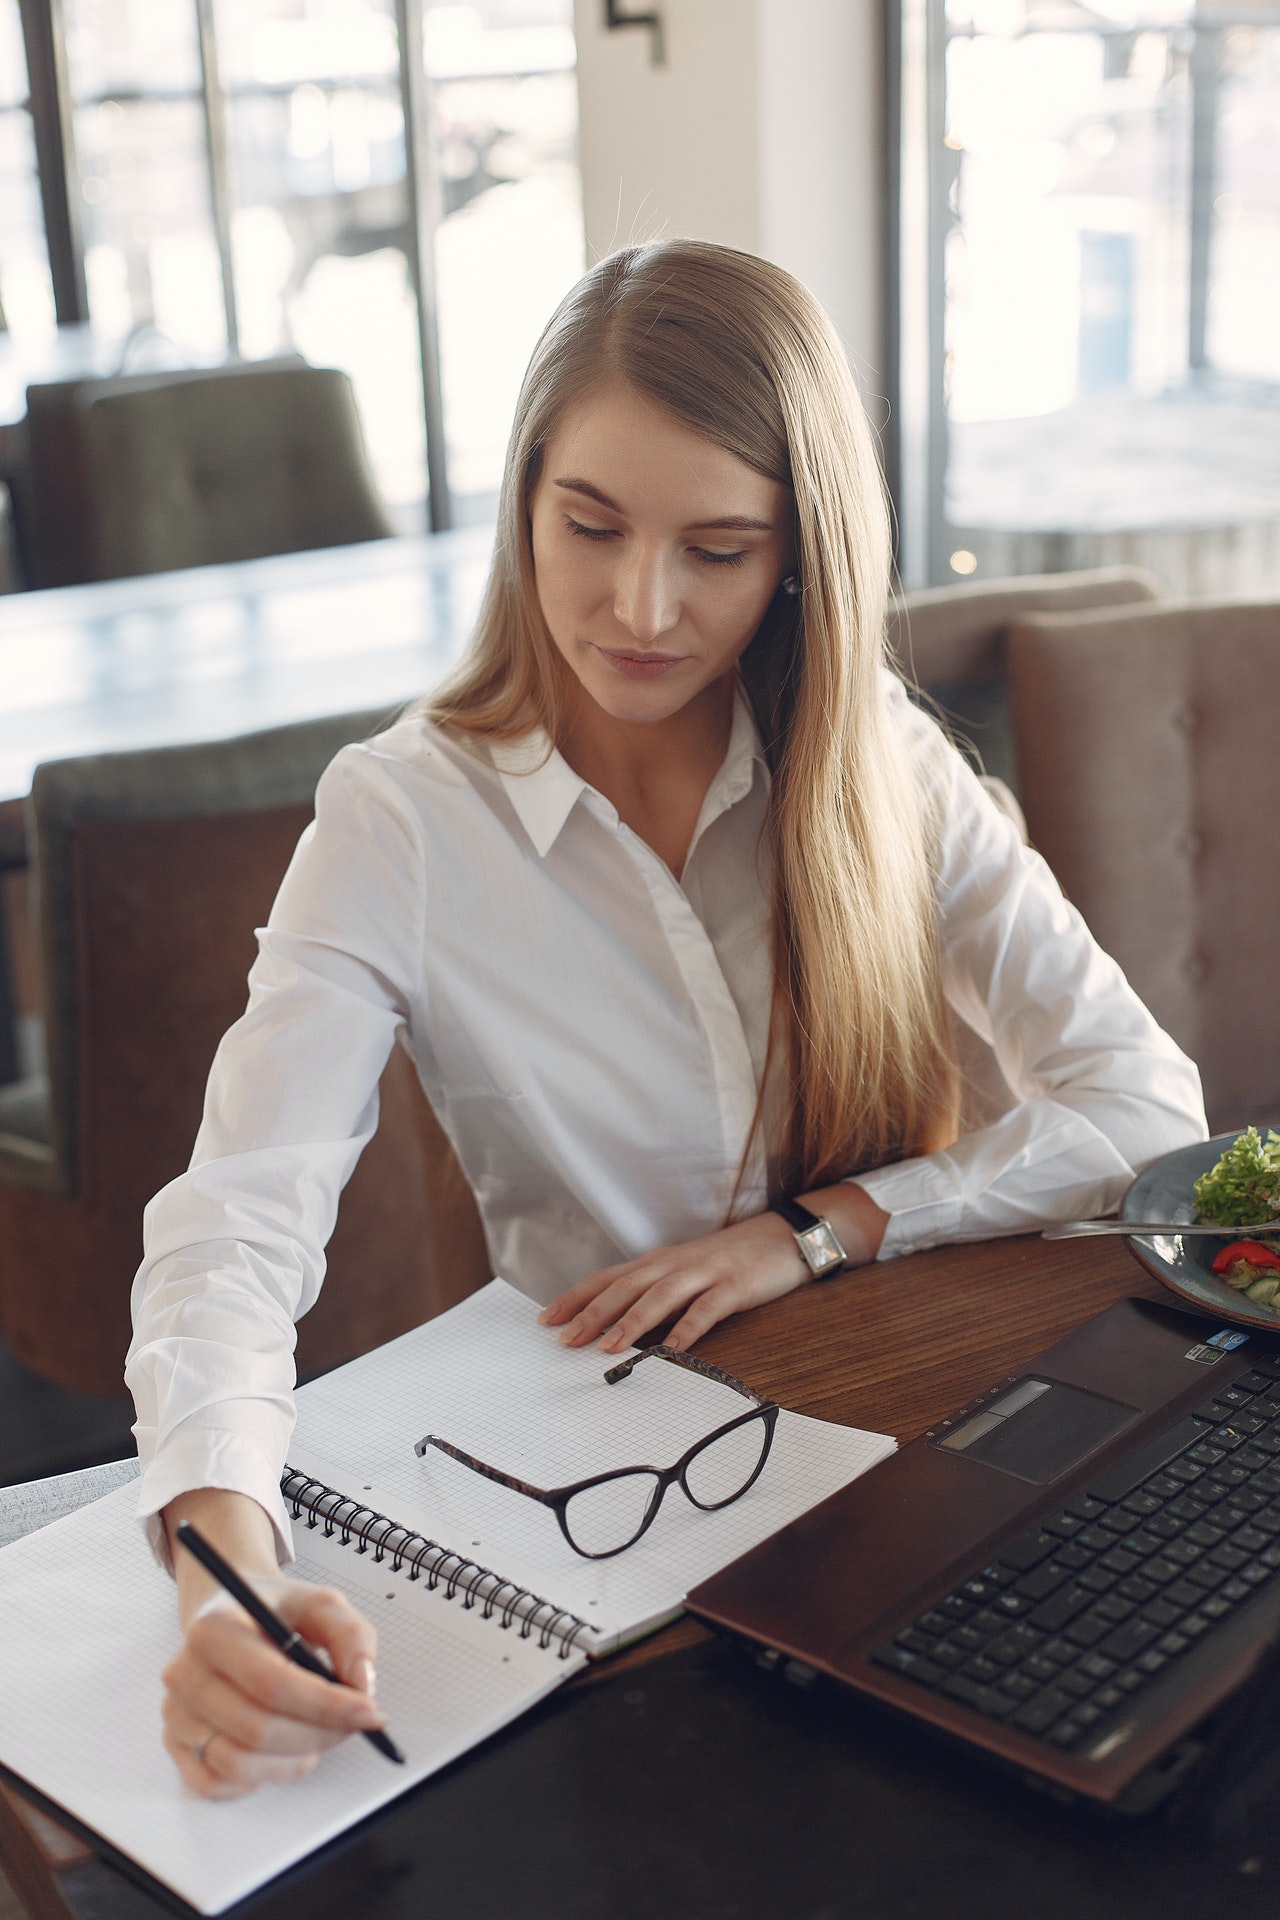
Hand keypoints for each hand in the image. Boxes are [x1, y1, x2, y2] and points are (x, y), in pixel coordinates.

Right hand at [161, 1489, 384, 1799]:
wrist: (232, 1614)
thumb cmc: (275, 1612)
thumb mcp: (320, 1605)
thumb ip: (350, 1636)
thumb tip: (362, 1685)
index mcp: (215, 1629)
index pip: (271, 1683)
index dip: (325, 1705)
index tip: (368, 1712)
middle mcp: (185, 1673)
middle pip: (257, 1730)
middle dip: (318, 1735)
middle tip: (353, 1725)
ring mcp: (176, 1713)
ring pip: (238, 1764)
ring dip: (294, 1760)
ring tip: (319, 1736)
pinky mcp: (176, 1744)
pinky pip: (216, 1784)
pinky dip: (260, 1778)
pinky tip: (283, 1752)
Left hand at [538, 1184, 888, 1355]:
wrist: (786, 1235)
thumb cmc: (733, 1260)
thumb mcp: (689, 1274)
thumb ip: (659, 1297)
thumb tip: (619, 1328)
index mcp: (661, 1262)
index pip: (608, 1277)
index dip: (576, 1296)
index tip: (546, 1319)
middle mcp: (676, 1264)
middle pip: (625, 1287)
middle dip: (592, 1312)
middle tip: (564, 1339)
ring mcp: (705, 1273)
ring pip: (660, 1297)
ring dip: (631, 1322)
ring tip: (607, 1347)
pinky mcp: (734, 1286)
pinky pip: (707, 1309)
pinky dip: (688, 1328)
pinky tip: (674, 1348)